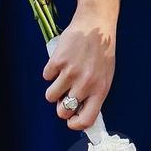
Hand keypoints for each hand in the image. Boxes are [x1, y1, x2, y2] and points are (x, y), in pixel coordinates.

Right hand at [43, 8, 115, 131]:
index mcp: (100, 90)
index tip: (71, 121)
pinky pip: (46, 76)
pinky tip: (62, 60)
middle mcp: (85, 84)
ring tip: (63, 76)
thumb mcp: (105, 75)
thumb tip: (78, 114)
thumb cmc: (102, 52)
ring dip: (54, 89)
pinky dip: (51, 70)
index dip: (75, 124)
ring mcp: (70, 73)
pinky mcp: (57, 61)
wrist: (96, 25)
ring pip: (51, 96)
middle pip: (63, 112)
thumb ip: (94, 94)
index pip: (86, 120)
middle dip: (61, 106)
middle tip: (65, 94)